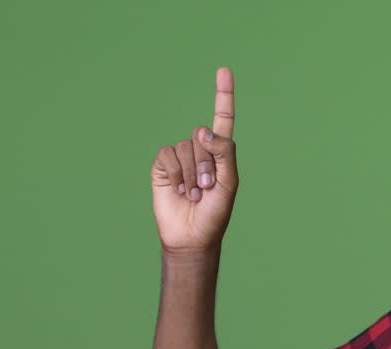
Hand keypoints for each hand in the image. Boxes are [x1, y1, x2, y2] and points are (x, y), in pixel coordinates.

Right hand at [150, 67, 238, 255]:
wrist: (191, 236)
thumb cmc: (215, 213)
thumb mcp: (229, 183)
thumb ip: (223, 153)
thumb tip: (201, 130)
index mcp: (221, 153)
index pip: (223, 119)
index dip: (223, 95)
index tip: (224, 70)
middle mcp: (200, 150)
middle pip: (203, 139)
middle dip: (207, 166)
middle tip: (207, 189)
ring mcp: (180, 157)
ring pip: (186, 147)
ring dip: (191, 174)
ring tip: (194, 194)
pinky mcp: (162, 165)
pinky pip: (168, 155)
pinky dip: (175, 174)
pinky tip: (178, 190)